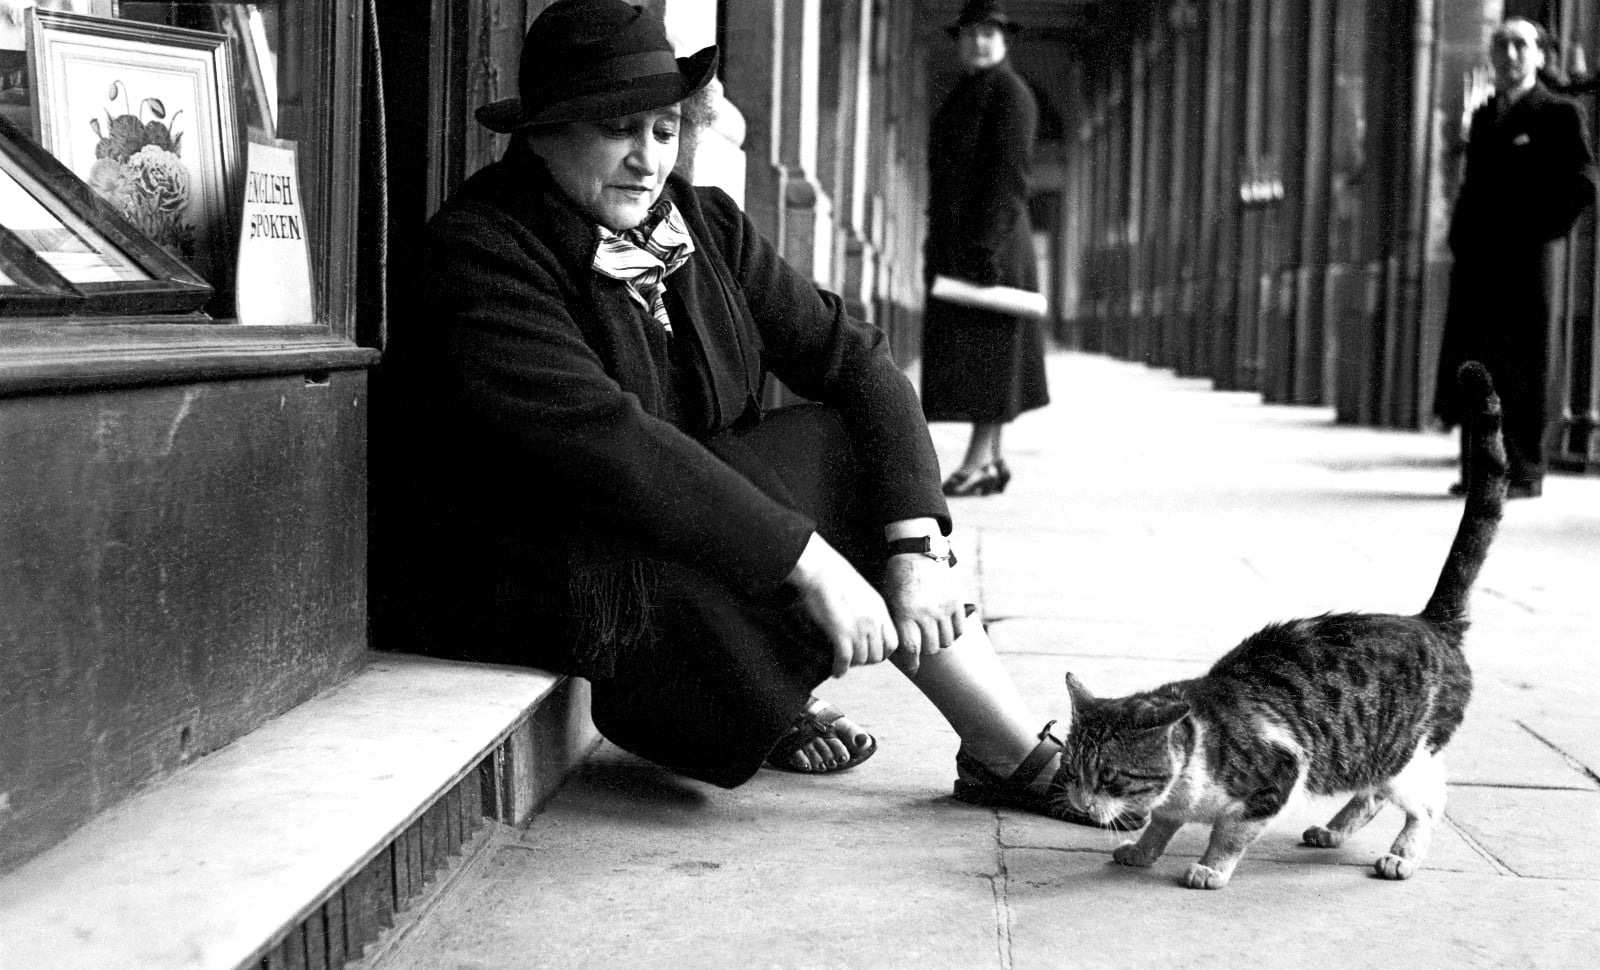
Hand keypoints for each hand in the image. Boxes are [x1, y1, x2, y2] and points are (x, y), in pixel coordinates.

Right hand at [785, 533, 898, 676]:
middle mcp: (873, 622)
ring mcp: (858, 629)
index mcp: (880, 611)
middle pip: (878, 655)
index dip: (883, 652)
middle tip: (855, 658)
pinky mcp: (841, 633)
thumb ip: (870, 611)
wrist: (822, 571)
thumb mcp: (864, 593)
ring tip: (843, 662)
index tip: (871, 652)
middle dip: (867, 660)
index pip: (893, 643)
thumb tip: (866, 624)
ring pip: (862, 659)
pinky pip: (845, 660)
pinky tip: (836, 670)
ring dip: (853, 663)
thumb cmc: (837, 577)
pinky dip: (840, 668)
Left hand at [881, 553, 965, 676]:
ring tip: (933, 634)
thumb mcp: (890, 601)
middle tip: (922, 645)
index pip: (911, 649)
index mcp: (905, 613)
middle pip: (930, 648)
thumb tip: (899, 652)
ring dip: (939, 641)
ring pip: (946, 641)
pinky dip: (953, 632)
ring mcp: (943, 608)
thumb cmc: (898, 579)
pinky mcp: (956, 602)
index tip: (913, 668)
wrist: (916, 552)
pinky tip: (946, 627)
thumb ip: (897, 626)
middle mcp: (925, 613)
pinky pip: (959, 629)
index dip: (912, 663)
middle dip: (925, 650)